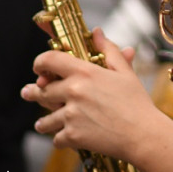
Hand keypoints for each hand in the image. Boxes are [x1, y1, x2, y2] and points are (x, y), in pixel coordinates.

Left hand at [21, 28, 155, 159]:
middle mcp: (73, 91)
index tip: (40, 69)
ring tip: (45, 122)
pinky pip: (55, 138)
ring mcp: (71, 115)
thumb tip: (97, 32)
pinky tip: (67, 136)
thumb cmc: (136, 102)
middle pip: (41, 91)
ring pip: (44, 120)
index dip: (39, 63)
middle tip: (29, 93)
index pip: (48, 60)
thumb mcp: (124, 72)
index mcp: (84, 72)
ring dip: (45, 121)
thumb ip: (108, 50)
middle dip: (34, 93)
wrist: (143, 134)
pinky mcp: (72, 136)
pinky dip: (61, 138)